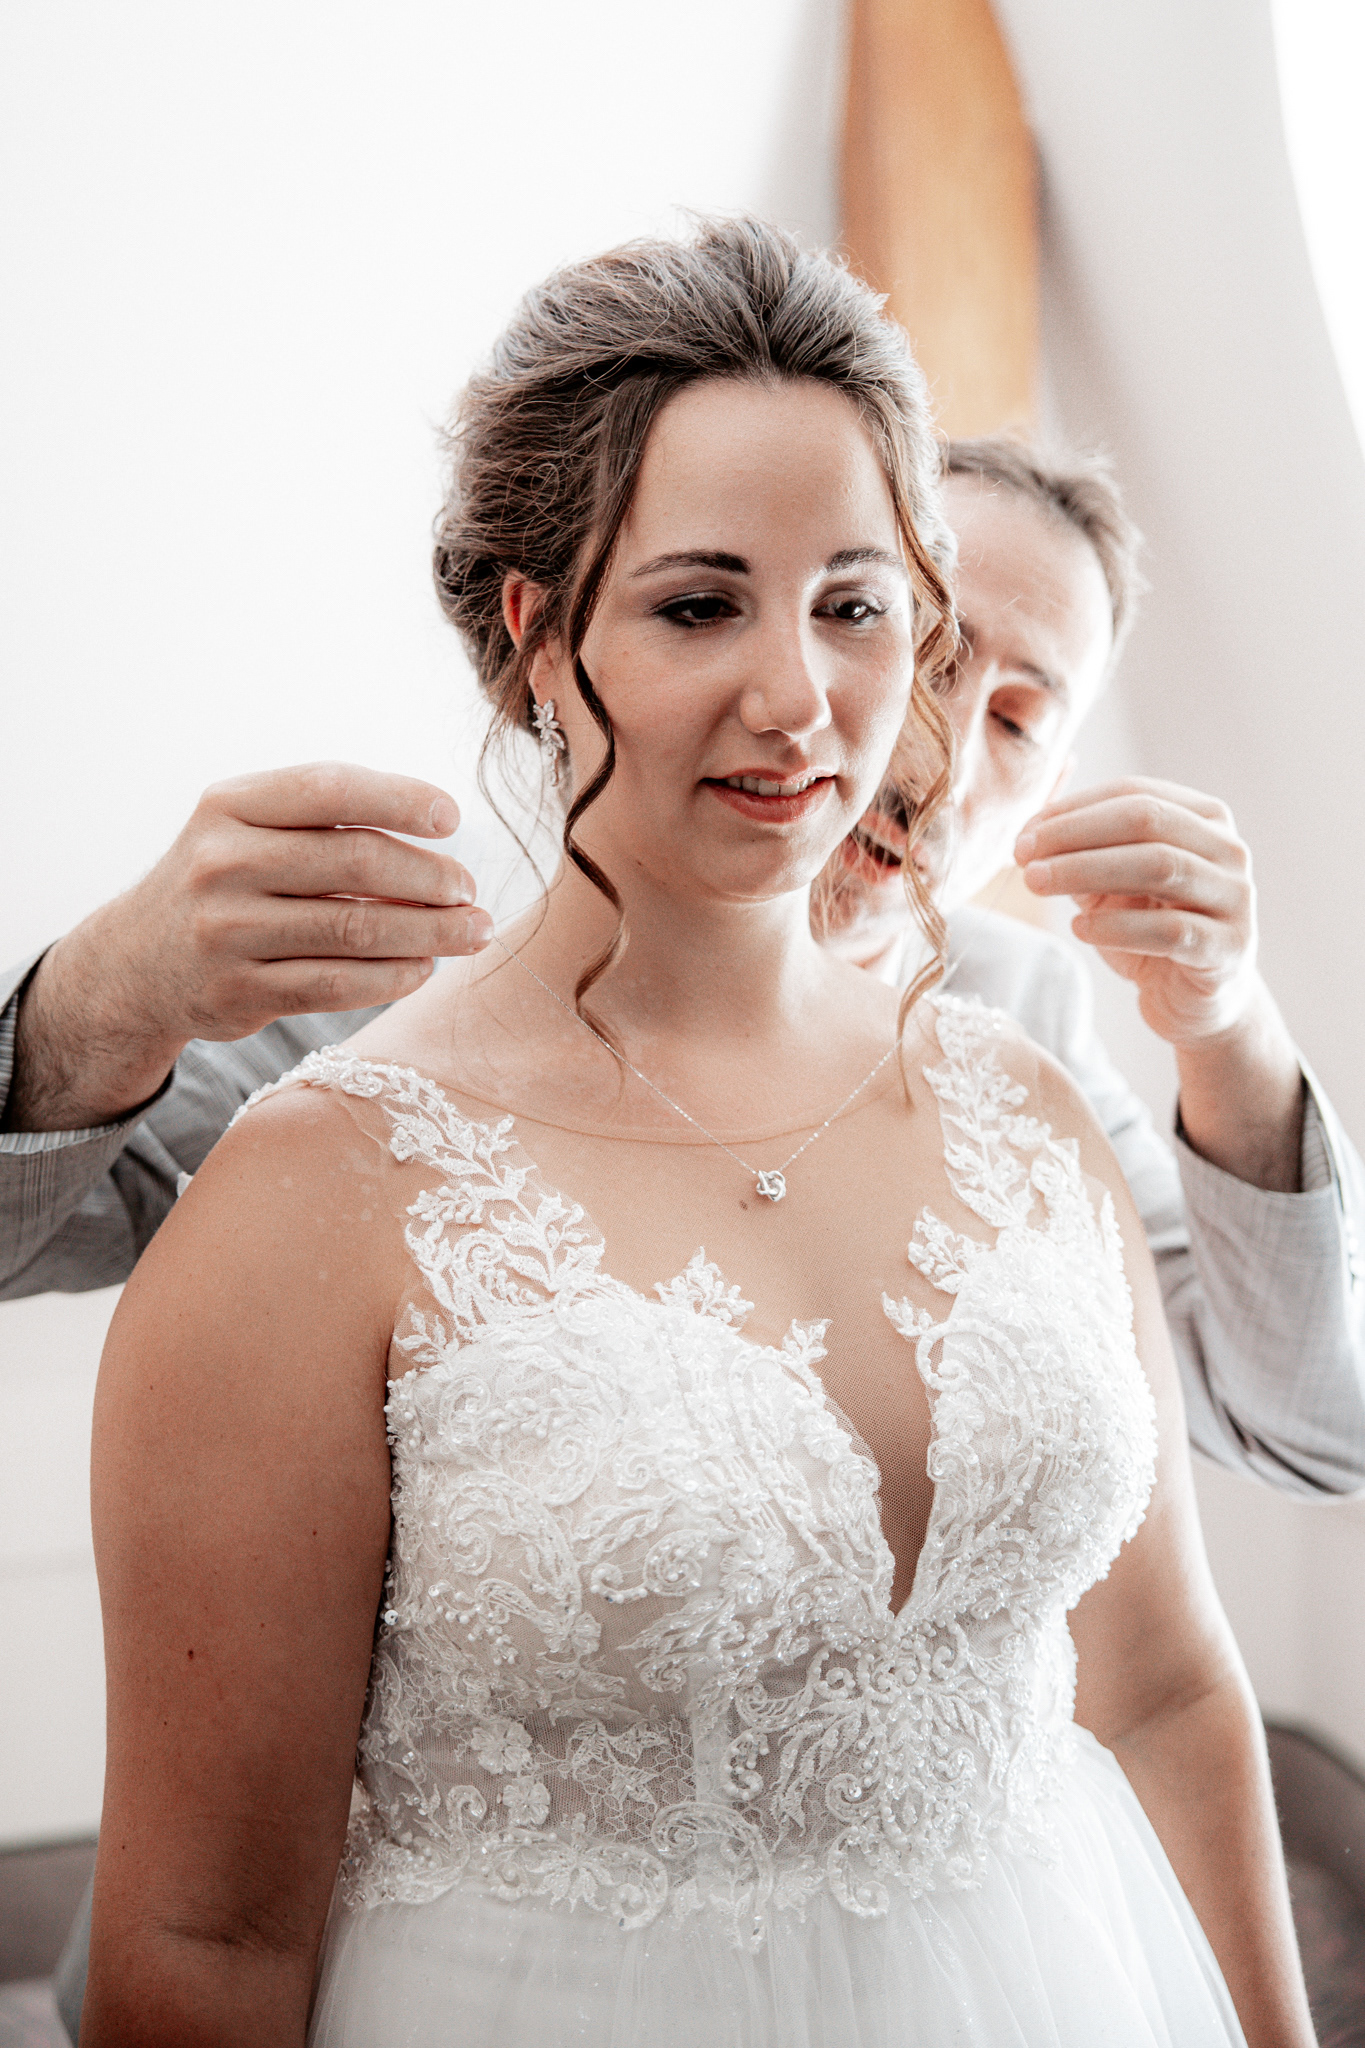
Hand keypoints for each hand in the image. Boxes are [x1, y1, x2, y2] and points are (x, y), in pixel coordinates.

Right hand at [7, 763, 492, 1130]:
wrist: (134, 964)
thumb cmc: (222, 882)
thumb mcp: (245, 829)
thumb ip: (322, 823)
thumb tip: (438, 835)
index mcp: (229, 805)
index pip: (329, 789)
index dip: (399, 798)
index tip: (452, 818)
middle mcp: (222, 864)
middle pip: (354, 864)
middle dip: (430, 878)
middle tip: (471, 890)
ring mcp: (227, 932)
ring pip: (354, 932)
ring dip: (429, 934)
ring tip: (472, 932)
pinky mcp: (239, 993)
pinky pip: (336, 985)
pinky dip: (393, 977)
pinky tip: (424, 968)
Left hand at [1013, 777, 1259, 1046]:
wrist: (1192, 1000)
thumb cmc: (1148, 931)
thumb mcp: (1111, 883)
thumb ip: (1081, 851)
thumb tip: (1029, 829)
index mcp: (1203, 818)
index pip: (1134, 793)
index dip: (1073, 809)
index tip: (1023, 833)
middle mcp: (1228, 850)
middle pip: (1146, 821)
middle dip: (1075, 834)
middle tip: (1022, 856)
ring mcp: (1235, 898)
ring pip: (1159, 867)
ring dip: (1086, 871)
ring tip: (1037, 884)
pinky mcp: (1228, 948)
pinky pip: (1169, 929)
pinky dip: (1116, 926)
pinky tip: (1079, 929)